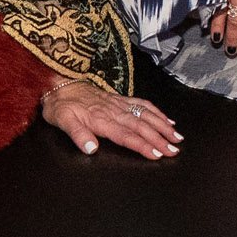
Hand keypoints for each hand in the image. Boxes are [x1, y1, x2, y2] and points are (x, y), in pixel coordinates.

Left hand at [40, 79, 180, 158]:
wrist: (59, 83)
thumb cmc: (61, 105)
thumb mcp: (62, 121)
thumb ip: (78, 135)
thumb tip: (91, 148)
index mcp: (101, 120)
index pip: (126, 136)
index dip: (142, 145)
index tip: (157, 153)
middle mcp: (114, 111)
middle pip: (141, 126)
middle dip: (160, 139)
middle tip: (174, 150)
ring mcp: (119, 104)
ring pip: (146, 115)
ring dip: (163, 126)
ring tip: (177, 137)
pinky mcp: (120, 99)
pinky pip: (142, 104)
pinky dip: (157, 112)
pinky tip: (167, 119)